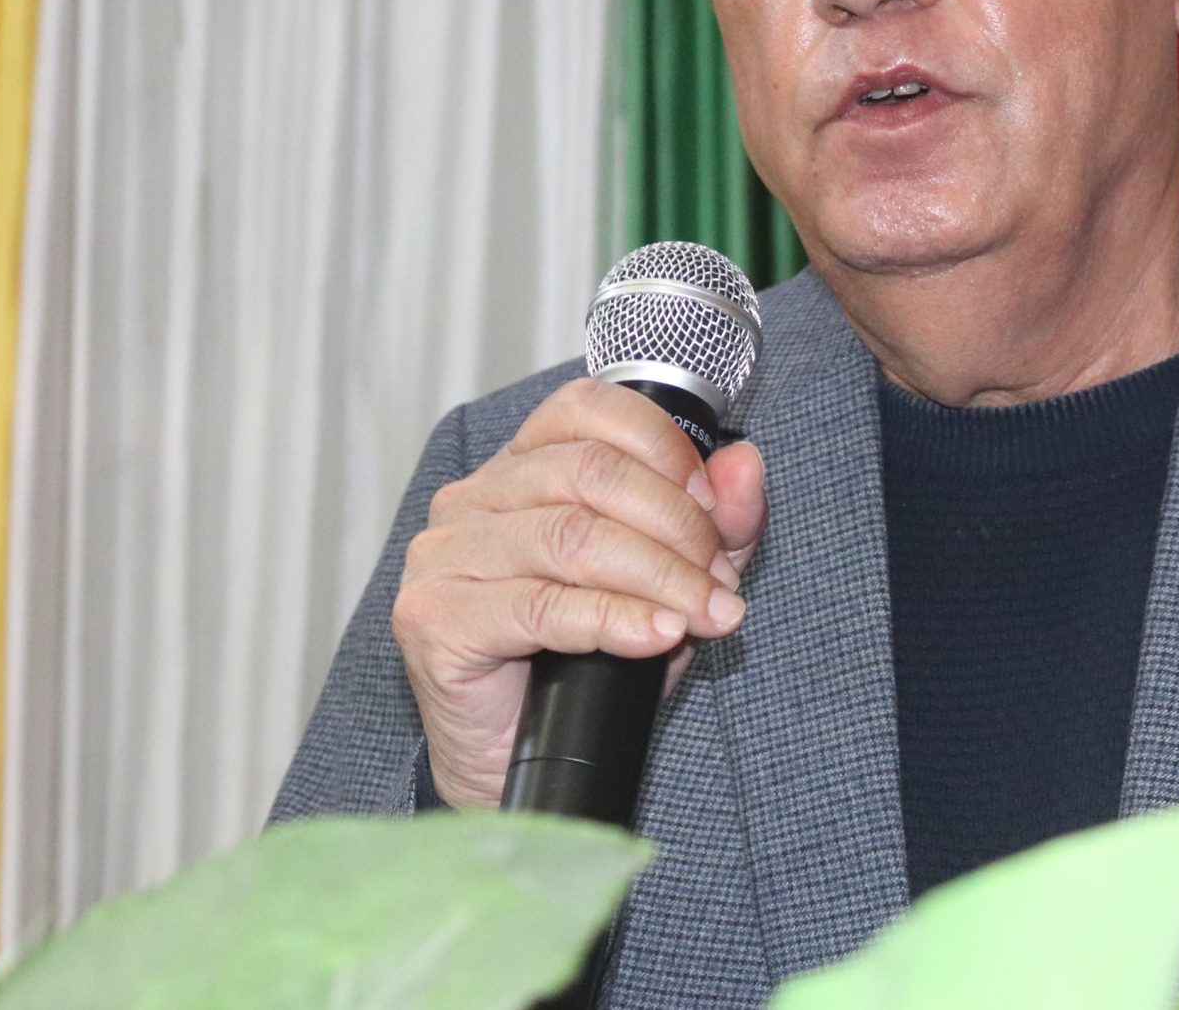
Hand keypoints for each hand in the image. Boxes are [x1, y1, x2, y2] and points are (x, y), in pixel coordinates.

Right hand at [389, 378, 767, 809]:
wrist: (519, 769)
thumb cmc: (589, 664)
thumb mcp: (672, 580)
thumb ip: (716, 521)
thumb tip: (744, 463)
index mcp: (521, 466)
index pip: (591, 410)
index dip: (665, 450)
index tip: (712, 508)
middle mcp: (473, 498)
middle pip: (592, 475)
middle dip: (676, 526)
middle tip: (718, 582)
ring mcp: (445, 556)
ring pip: (573, 537)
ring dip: (659, 577)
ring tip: (702, 615)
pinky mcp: (434, 619)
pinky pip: (542, 606)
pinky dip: (615, 620)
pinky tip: (658, 637)